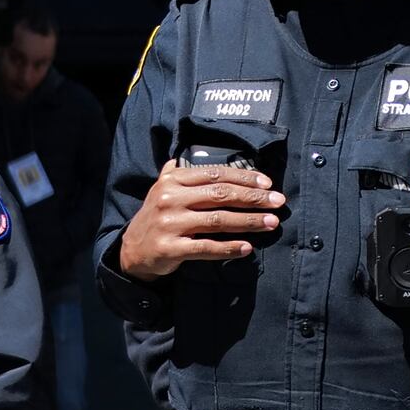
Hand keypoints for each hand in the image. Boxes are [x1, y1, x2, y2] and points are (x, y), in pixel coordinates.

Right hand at [114, 159, 282, 279]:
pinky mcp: (171, 248)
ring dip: (249, 221)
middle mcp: (170, 199)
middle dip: (253, 198)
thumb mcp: (159, 191)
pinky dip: (228, 248)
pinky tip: (247, 248)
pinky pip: (206, 248)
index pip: (214, 174)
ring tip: (271, 222)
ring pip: (218, 220)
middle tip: (278, 202)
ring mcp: (170, 224)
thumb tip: (180, 158)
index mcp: (172, 181)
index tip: (267, 184)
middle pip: (220, 195)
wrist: (131, 252)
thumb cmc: (154, 219)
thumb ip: (174, 174)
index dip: (243, 178)